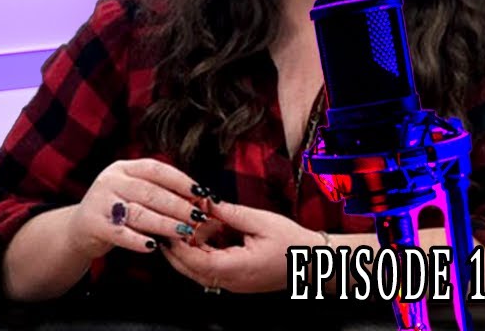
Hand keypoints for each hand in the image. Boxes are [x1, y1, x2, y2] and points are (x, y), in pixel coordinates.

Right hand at [65, 158, 211, 260]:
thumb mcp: (132, 192)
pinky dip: (138, 241)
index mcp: (122, 168)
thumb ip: (158, 191)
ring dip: (165, 224)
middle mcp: (110, 180)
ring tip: (184, 232)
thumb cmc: (116, 210)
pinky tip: (153, 247)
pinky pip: (120, 233)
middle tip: (198, 217)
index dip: (180, 180)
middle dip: (178, 206)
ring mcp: (100, 201)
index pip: (155, 169)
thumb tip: (198, 197)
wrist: (79, 228)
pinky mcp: (94, 224)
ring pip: (138, 213)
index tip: (201, 192)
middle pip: (150, 192)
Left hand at [161, 200, 324, 293]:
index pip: (194, 260)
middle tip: (171, 221)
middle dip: (177, 245)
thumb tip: (205, 200)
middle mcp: (230, 281)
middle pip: (190, 268)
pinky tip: (207, 233)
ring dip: (190, 247)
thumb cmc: (292, 243)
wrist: (313, 262)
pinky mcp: (234, 280)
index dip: (178, 242)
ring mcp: (232, 283)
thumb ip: (229, 212)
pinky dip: (202, 251)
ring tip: (192, 223)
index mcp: (237, 268)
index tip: (171, 223)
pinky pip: (209, 268)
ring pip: (197, 269)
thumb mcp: (260, 221)